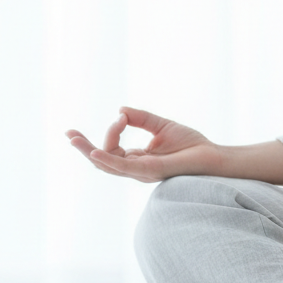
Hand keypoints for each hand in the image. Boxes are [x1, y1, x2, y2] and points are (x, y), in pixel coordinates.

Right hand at [66, 107, 222, 182]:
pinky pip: (123, 167)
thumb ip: (141, 118)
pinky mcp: (150, 170)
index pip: (112, 148)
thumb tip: (119, 111)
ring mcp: (141, 171)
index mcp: (137, 159)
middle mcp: (136, 168)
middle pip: (102, 160)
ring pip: (107, 164)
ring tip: (74, 139)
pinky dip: (108, 160)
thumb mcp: (161, 126)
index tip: (121, 116)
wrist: (213, 156)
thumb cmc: (191, 144)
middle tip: (69, 133)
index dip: (112, 130)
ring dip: (88, 151)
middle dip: (84, 147)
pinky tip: (94, 151)